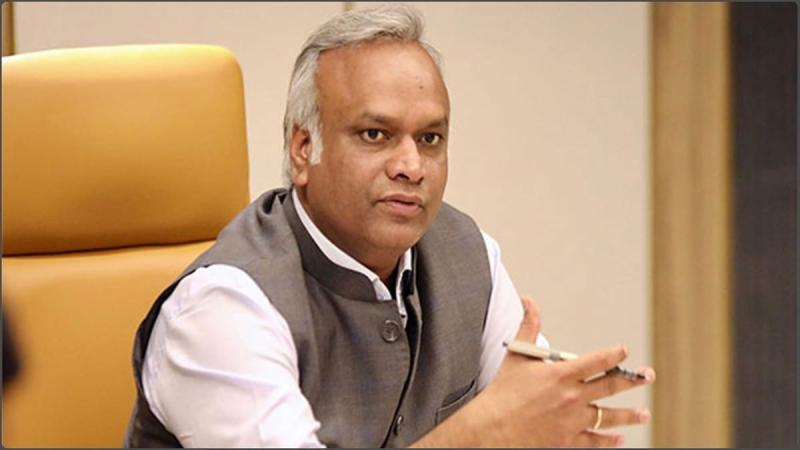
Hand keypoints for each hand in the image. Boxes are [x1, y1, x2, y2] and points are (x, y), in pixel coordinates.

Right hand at [414, 297, 655, 447]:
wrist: (491, 428)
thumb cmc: (502, 392)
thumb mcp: (516, 355)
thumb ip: (528, 326)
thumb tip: (529, 301)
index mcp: (562, 375)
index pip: (598, 361)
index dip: (614, 354)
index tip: (624, 350)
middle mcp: (572, 397)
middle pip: (611, 387)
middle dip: (633, 380)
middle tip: (648, 376)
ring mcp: (572, 421)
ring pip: (609, 416)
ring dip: (629, 415)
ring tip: (643, 413)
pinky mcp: (567, 441)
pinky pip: (594, 440)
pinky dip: (608, 439)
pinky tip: (619, 437)